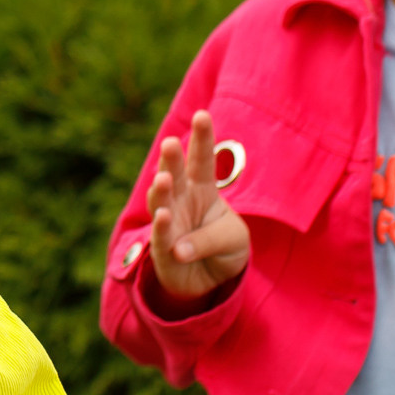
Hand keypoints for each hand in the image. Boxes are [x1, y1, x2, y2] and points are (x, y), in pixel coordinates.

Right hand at [146, 110, 250, 313]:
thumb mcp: (233, 239)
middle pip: (175, 173)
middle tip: (171, 143)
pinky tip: (162, 216)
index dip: (202, 137)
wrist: (212, 279)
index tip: (202, 114)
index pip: (202, 159)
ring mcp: (169, 221)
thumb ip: (211, 239)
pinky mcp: (162, 249)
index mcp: (202, 188)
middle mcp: (181, 199)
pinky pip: (161, 236)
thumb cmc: (224, 247)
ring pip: (161, 200)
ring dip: (161, 190)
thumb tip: (179, 250)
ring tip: (164, 179)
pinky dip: (161, 227)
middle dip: (171, 158)